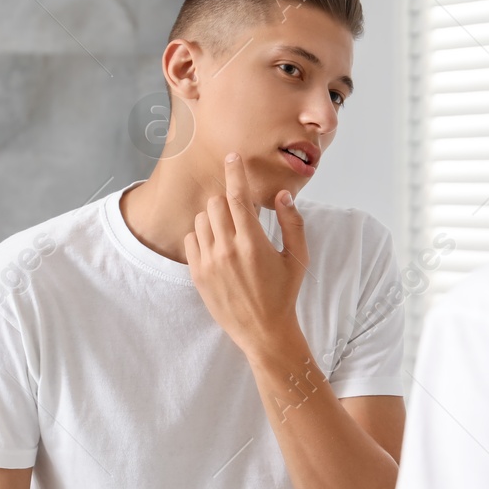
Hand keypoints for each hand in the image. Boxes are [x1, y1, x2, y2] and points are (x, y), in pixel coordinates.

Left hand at [183, 154, 308, 357]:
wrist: (263, 331)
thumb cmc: (283, 294)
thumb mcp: (297, 258)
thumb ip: (292, 222)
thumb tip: (282, 195)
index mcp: (253, 243)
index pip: (238, 196)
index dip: (234, 172)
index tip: (232, 157)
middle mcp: (227, 250)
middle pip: (216, 203)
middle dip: (227, 201)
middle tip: (240, 214)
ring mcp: (209, 262)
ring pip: (201, 219)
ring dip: (214, 218)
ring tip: (230, 234)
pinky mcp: (197, 274)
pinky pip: (191, 239)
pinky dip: (202, 236)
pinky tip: (218, 248)